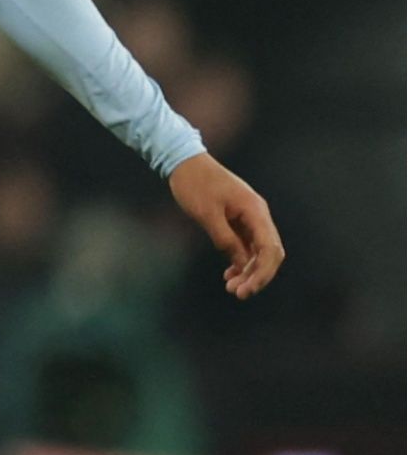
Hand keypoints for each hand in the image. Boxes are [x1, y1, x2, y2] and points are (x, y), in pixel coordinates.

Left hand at [167, 152, 282, 298]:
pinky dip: (241, 261)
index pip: (270, 249)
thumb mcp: (207, 214)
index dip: (262, 272)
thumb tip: (240, 263)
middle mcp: (258, 216)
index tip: (247, 289)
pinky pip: (246, 245)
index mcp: (255, 211)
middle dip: (257, 275)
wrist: (184, 162)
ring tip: (232, 287)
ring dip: (248, 271)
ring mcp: (249, 218)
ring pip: (257, 251)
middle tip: (237, 293)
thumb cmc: (194, 184)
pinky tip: (230, 274)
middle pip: (268, 253)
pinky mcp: (238, 221)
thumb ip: (225, 239)